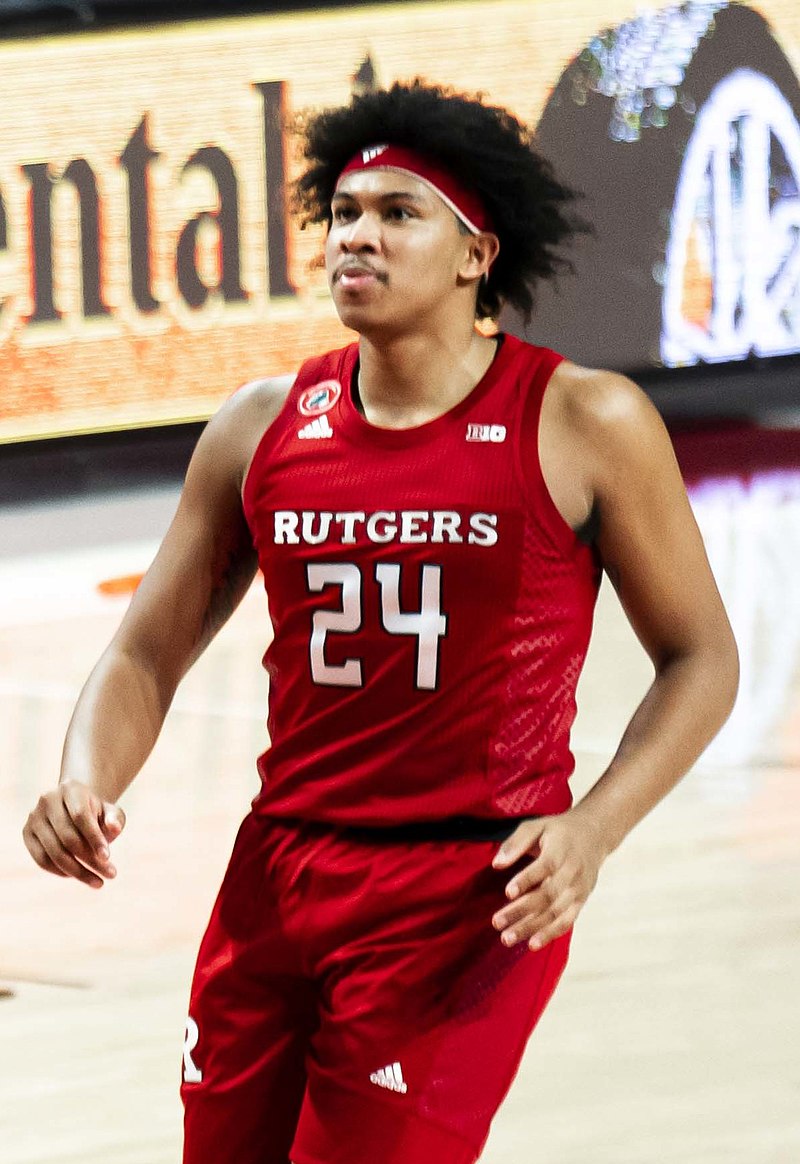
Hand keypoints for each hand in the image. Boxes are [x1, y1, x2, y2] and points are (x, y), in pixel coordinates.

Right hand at [23, 780, 125, 889]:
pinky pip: (41, 859)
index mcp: (70, 789)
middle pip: (68, 837)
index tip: (108, 858)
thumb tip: (114, 828)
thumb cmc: (97, 812)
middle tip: (111, 874)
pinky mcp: (27, 832)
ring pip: (54, 852)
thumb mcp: (110, 812)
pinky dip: (60, 871)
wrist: (74, 807)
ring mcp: (34, 816)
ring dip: (77, 871)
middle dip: (90, 860)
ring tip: (98, 882)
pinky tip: (78, 876)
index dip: (94, 838)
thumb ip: (114, 818)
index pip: (80, 817)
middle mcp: (47, 800)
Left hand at [491, 811, 606, 949]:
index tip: (508, 892)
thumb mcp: (536, 826)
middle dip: (522, 911)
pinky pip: (566, 921)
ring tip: (508, 938)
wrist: (594, 835)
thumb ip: (515, 843)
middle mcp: (572, 872)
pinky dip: (550, 934)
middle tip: (497, 922)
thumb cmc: (558, 831)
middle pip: (548, 895)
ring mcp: (578, 889)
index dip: (526, 880)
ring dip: (531, 927)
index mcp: (561, 850)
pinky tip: (532, 944)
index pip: (545, 867)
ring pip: (555, 912)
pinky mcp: (581, 901)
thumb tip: (496, 864)